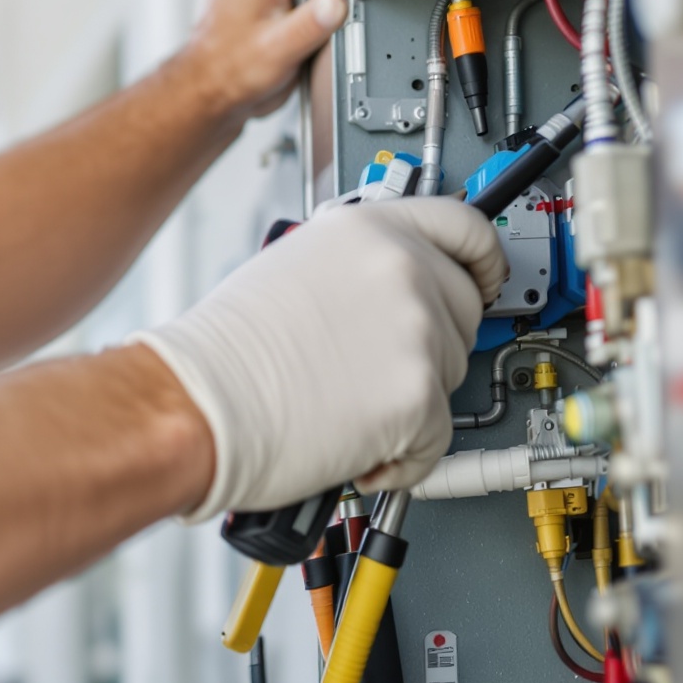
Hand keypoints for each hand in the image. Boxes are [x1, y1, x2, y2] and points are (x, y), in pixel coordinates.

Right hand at [131, 198, 508, 517]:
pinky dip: (403, 456)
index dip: (484, 260)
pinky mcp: (417, 396)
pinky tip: (356, 447)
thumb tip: (391, 294)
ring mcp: (415, 330)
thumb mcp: (294, 268)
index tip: (487, 279)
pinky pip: (438, 437)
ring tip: (348, 410)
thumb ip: (357, 269)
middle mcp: (400, 267)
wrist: (195, 406)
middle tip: (379, 371)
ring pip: (451, 376)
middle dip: (432, 348)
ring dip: (412, 403)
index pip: (465, 226)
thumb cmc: (222, 353)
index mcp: (368, 228)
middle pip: (466, 309)